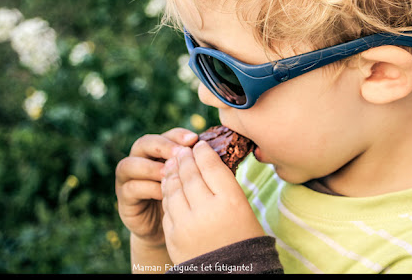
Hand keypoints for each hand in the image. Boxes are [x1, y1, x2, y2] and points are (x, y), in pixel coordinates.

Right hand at [115, 128, 198, 247]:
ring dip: (150, 167)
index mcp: (161, 152)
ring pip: (129, 164)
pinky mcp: (124, 200)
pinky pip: (131, 188)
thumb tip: (218, 152)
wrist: (171, 232)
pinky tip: (163, 193)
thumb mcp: (193, 181)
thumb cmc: (186, 201)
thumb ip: (199, 166)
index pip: (167, 135)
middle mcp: (141, 161)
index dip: (178, 135)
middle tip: (178, 153)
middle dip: (162, 146)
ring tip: (168, 172)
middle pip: (144, 143)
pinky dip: (147, 188)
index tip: (194, 139)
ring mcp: (129, 180)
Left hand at [161, 141, 264, 263]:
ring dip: (173, 172)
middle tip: (183, 149)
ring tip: (174, 163)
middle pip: (191, 174)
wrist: (231, 273)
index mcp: (231, 201)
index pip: (211, 166)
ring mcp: (188, 223)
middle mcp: (208, 209)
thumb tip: (207, 161)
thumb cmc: (243, 237)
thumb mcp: (243, 208)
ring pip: (174, 188)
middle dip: (185, 158)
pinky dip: (168, 192)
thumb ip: (224, 186)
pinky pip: (168, 207)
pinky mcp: (174, 235)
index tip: (200, 145)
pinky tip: (170, 185)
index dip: (203, 152)